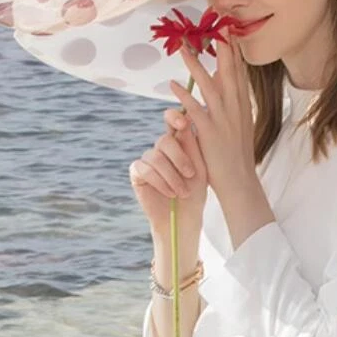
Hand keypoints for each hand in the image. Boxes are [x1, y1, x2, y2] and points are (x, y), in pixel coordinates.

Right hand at [129, 108, 208, 248]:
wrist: (185, 218)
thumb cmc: (195, 192)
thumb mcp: (199, 168)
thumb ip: (192, 145)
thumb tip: (187, 118)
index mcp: (178, 142)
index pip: (173, 121)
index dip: (175, 117)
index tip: (183, 123)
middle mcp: (161, 148)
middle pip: (164, 139)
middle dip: (179, 157)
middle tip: (191, 174)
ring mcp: (148, 159)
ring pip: (155, 156)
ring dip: (172, 176)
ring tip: (183, 192)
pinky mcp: (137, 173)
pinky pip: (145, 170)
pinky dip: (160, 182)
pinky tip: (170, 193)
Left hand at [169, 32, 256, 201]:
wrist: (240, 181)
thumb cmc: (236, 152)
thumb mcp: (237, 120)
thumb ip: (229, 96)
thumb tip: (219, 72)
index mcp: (242, 104)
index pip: (239, 70)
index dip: (233, 49)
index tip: (228, 28)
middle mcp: (235, 108)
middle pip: (228, 72)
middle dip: (221, 48)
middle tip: (213, 26)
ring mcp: (223, 120)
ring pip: (209, 87)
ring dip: (196, 66)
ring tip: (183, 49)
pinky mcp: (210, 133)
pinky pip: (195, 110)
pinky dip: (184, 97)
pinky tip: (173, 85)